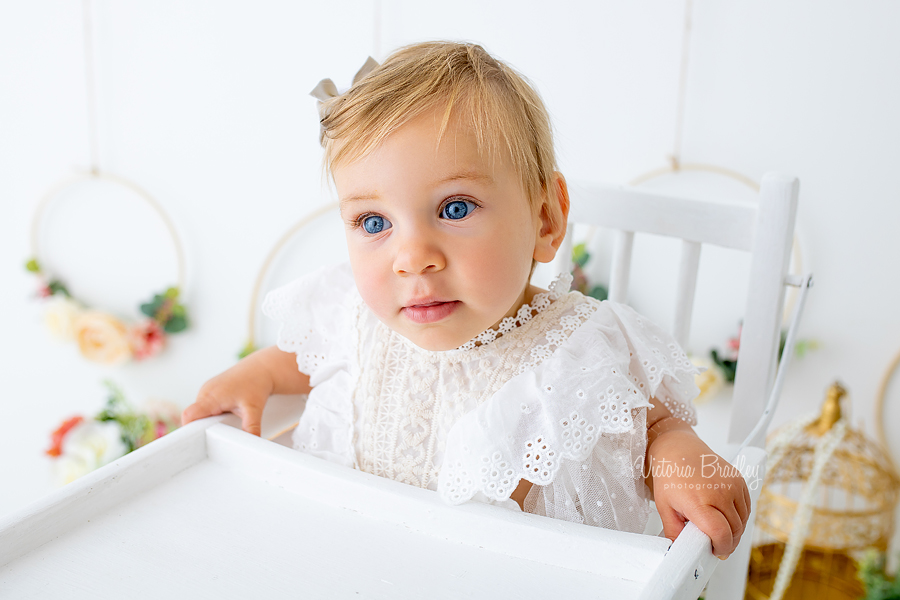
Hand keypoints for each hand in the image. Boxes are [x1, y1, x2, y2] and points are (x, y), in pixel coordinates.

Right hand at [182, 356, 274, 435]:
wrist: (261, 368)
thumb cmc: (256, 384)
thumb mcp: (254, 409)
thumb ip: (251, 427)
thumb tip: (252, 442)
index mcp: (211, 397)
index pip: (189, 416)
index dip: (188, 430)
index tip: (195, 443)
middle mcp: (205, 392)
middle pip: (193, 417)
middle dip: (201, 428)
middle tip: (217, 435)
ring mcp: (207, 390)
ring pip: (199, 412)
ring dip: (208, 420)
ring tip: (225, 422)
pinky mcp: (210, 390)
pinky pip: (204, 406)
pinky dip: (211, 413)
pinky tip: (225, 414)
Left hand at [648, 430, 750, 557]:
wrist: (678, 448)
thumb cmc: (670, 475)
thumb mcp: (665, 507)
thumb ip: (674, 532)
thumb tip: (681, 551)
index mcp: (699, 501)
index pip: (720, 534)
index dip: (720, 548)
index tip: (714, 551)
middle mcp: (719, 492)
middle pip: (734, 530)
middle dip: (727, 543)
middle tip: (715, 545)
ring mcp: (732, 485)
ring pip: (742, 521)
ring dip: (734, 531)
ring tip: (719, 530)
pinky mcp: (739, 480)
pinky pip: (746, 508)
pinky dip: (739, 517)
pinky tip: (725, 517)